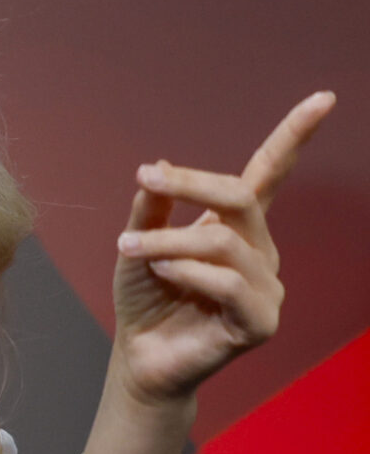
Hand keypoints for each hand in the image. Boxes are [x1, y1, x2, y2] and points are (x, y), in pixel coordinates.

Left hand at [112, 91, 334, 404]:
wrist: (140, 354)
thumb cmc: (145, 297)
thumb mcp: (139, 242)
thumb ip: (152, 207)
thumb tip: (157, 165)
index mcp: (237, 226)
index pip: (270, 174)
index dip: (294, 136)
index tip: (323, 99)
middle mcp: (260, 251)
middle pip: (241, 198)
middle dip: (190, 183)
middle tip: (145, 180)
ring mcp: (266, 286)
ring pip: (221, 241)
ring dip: (167, 241)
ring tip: (129, 249)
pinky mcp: (261, 321)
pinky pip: (226, 282)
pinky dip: (184, 271)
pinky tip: (160, 274)